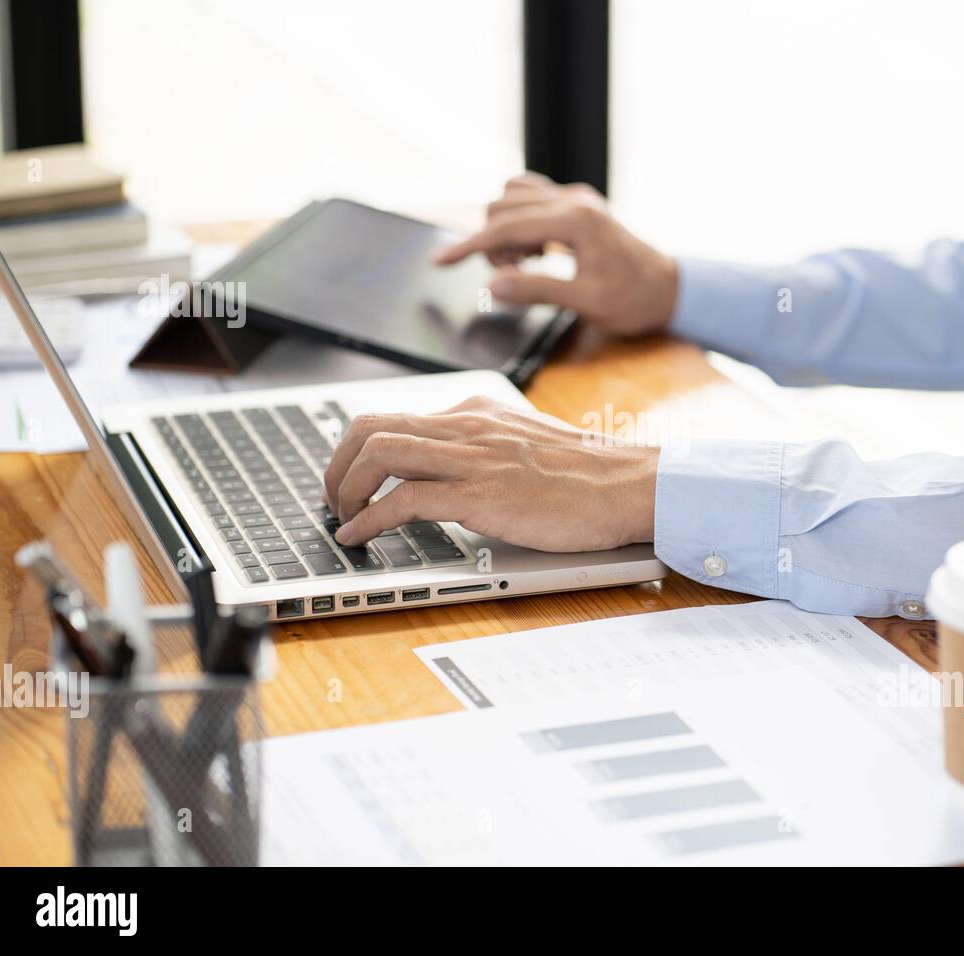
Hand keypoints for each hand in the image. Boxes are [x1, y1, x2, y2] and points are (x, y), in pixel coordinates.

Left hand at [322, 396, 658, 551]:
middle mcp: (467, 427)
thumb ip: (485, 452)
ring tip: (342, 517)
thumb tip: (448, 477)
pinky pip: (405, 498)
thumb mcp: (525, 447)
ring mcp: (473, 458)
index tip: (348, 479)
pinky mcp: (482, 493)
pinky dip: (370, 520)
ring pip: (378, 453)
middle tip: (334, 498)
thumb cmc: (587, 476)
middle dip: (336, 466)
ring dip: (344, 489)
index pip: (394, 416)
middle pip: (370, 427)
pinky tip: (362, 537)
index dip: (355, 450)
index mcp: (475, 413)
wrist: (628, 484)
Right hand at [433, 172, 678, 336]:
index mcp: (575, 221)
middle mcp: (573, 200)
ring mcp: (576, 198)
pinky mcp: (578, 204)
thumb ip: (537, 291)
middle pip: (502, 206)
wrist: (671, 290)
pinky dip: (520, 221)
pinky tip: (535, 250)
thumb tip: (491, 285)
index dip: (467, 247)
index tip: (438, 262)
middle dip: (491, 243)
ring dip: (504, 229)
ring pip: (514, 195)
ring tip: (524, 264)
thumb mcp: (586, 303)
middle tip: (511, 277)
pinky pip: (532, 197)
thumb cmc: (635, 300)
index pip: (505, 227)